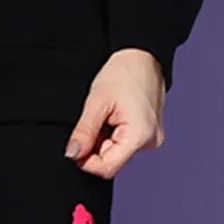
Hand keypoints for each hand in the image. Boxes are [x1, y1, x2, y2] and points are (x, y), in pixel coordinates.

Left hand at [63, 48, 165, 178]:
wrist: (142, 56)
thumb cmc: (124, 73)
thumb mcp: (97, 101)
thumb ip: (84, 131)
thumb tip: (72, 154)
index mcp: (140, 136)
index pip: (107, 168)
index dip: (86, 160)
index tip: (75, 145)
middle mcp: (150, 142)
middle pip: (112, 159)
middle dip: (96, 144)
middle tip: (93, 118)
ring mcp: (151, 138)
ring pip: (117, 150)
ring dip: (105, 137)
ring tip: (107, 112)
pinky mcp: (149, 133)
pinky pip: (125, 141)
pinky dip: (114, 132)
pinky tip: (114, 113)